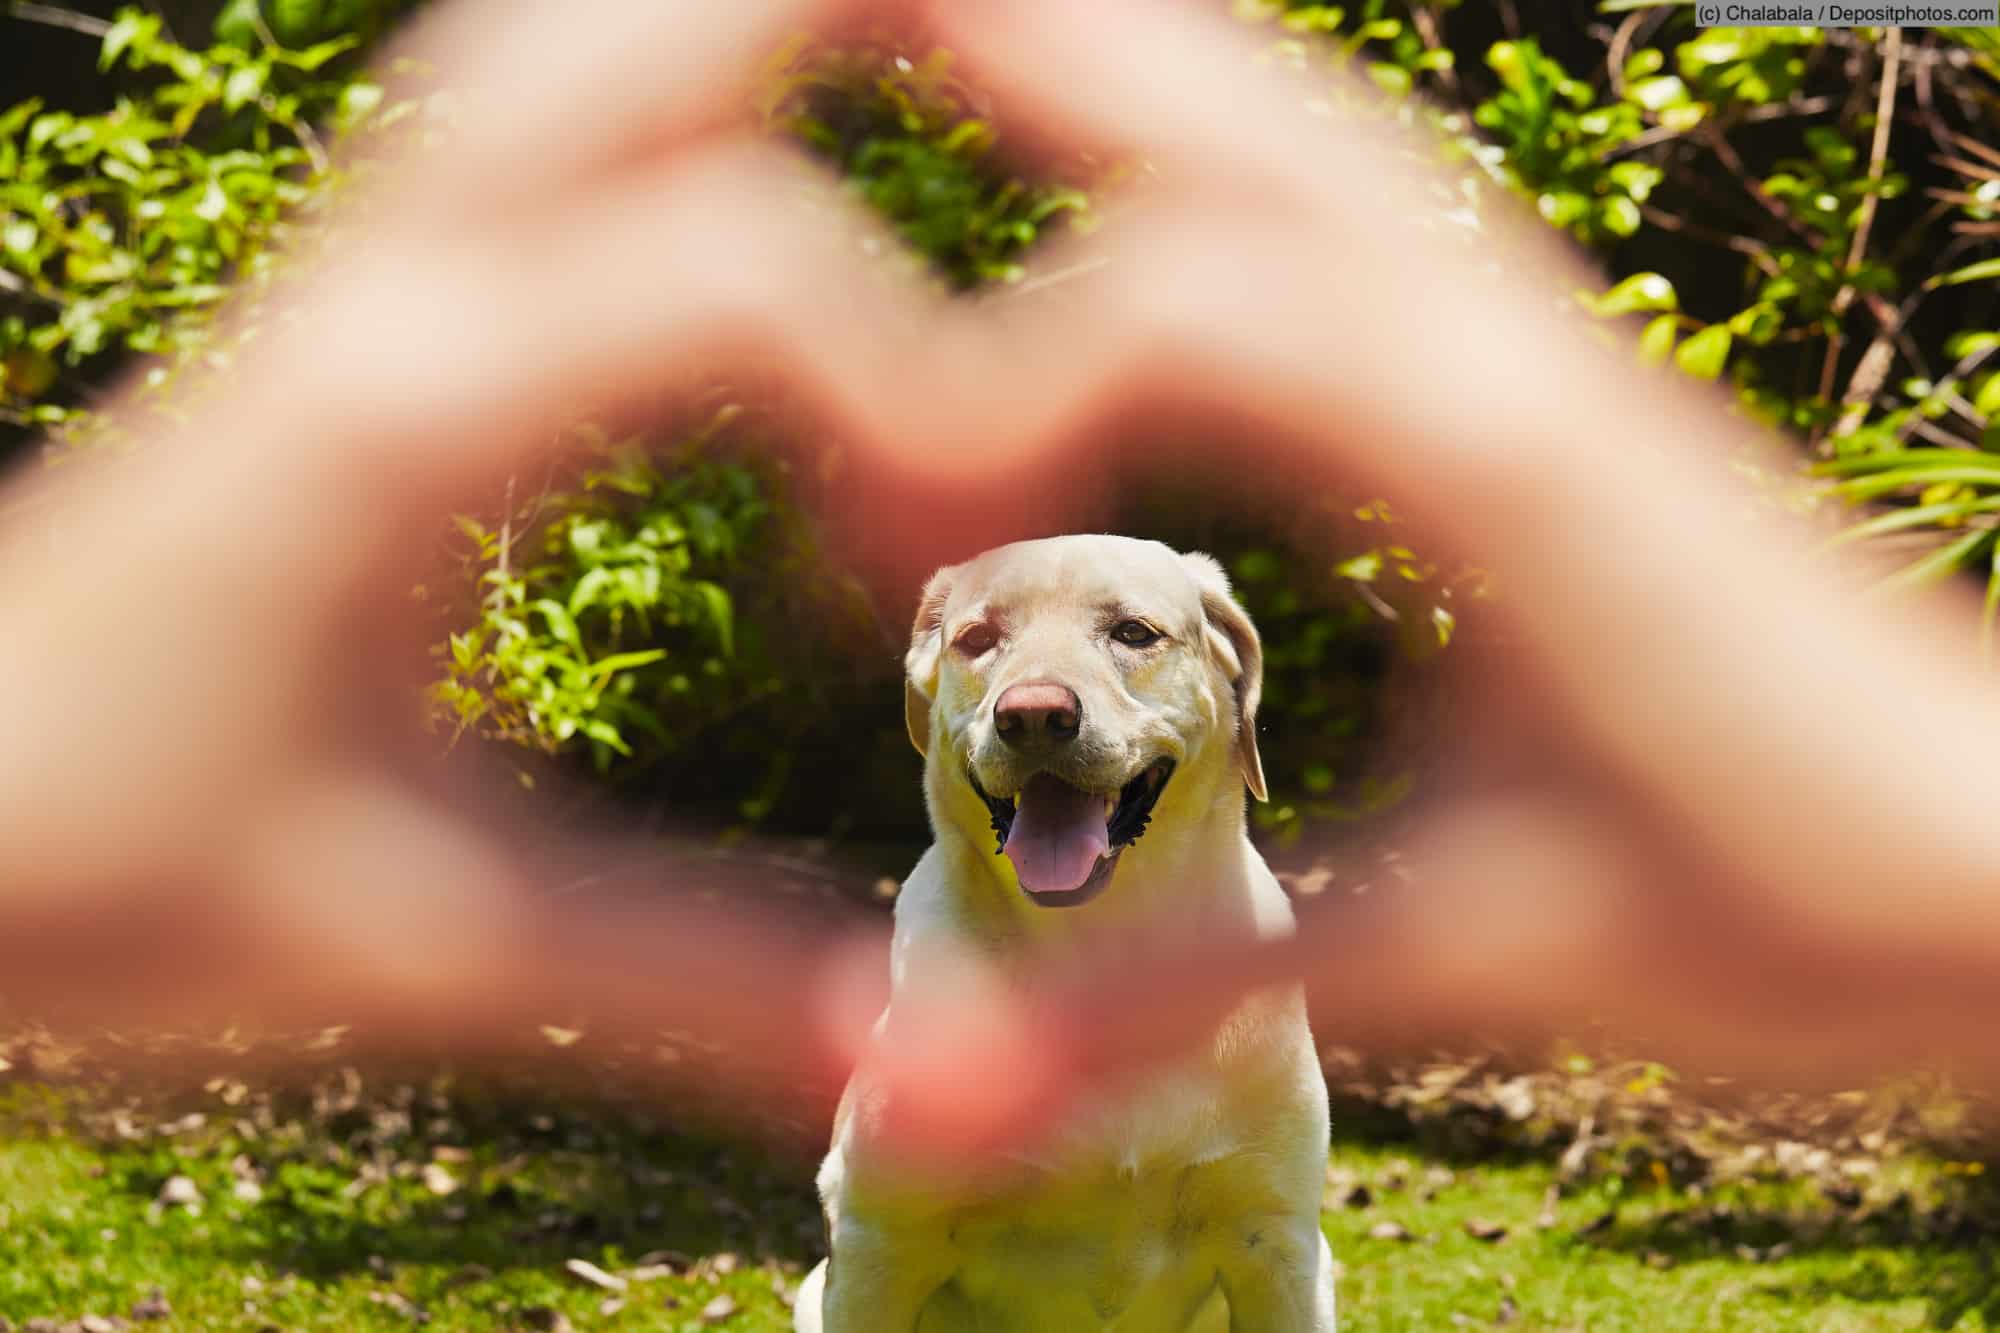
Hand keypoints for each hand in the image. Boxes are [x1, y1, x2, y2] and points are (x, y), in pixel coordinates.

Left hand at [0, 0, 960, 1087]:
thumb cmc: (103, 887)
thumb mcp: (427, 942)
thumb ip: (696, 980)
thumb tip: (925, 1044)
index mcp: (411, 420)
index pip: (750, 268)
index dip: (922, 386)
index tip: (932, 554)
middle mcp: (378, 292)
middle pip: (657, 25)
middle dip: (891, 35)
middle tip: (1053, 107)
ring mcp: (339, 274)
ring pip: (562, 33)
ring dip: (753, 38)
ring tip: (926, 76)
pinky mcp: (327, 306)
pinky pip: (501, 109)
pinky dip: (644, 85)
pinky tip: (715, 142)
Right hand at [811, 0, 1999, 1152]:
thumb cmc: (1783, 918)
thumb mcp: (1471, 959)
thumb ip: (1176, 1004)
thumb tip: (932, 1108)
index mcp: (1492, 468)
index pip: (1185, 314)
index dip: (980, 389)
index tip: (866, 551)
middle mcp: (1511, 353)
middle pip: (1239, 129)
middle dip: (1028, 64)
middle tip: (815, 39)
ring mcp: (1541, 339)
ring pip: (1306, 134)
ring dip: (1128, 80)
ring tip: (959, 49)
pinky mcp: (1553, 369)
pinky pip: (1362, 207)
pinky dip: (1226, 153)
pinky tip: (1156, 172)